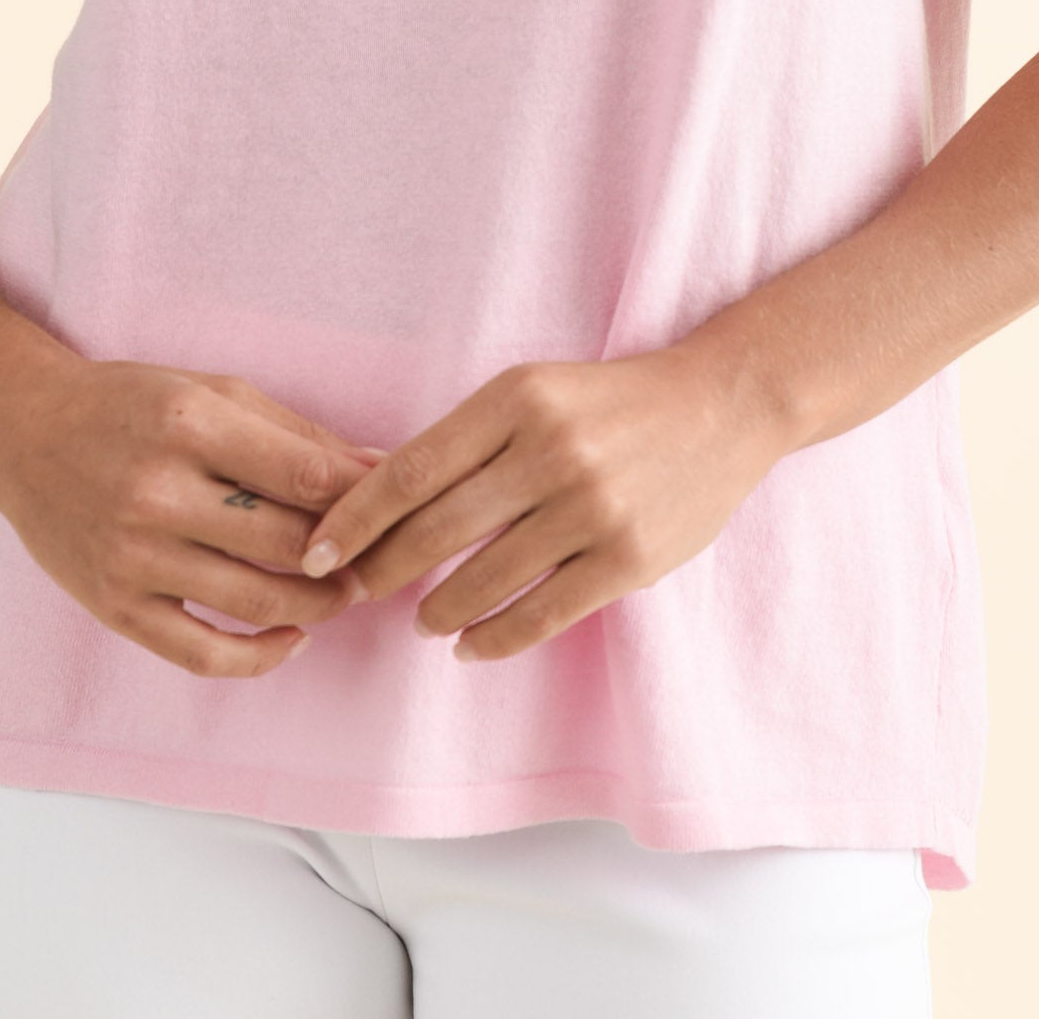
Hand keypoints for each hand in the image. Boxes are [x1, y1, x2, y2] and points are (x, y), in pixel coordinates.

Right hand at [0, 351, 384, 678]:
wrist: (24, 430)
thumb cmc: (133, 403)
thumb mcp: (215, 392)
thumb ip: (297, 435)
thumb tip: (381, 467)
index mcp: (189, 425)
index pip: (303, 475)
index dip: (363, 499)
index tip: (399, 508)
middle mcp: (157, 493)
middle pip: (286, 544)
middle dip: (348, 558)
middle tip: (381, 560)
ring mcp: (132, 556)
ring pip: (255, 603)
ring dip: (318, 607)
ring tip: (344, 593)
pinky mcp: (113, 606)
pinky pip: (200, 654)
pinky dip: (259, 657)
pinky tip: (292, 638)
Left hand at [296, 340, 797, 661]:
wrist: (721, 406)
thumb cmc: (610, 401)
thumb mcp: (534, 392)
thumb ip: (467, 440)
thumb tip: (380, 500)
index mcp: (516, 399)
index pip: (411, 469)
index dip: (354, 520)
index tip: (317, 553)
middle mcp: (550, 450)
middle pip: (437, 530)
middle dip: (385, 571)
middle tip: (359, 592)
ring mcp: (591, 507)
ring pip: (485, 580)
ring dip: (439, 610)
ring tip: (423, 620)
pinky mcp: (627, 558)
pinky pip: (542, 614)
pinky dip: (495, 638)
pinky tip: (471, 646)